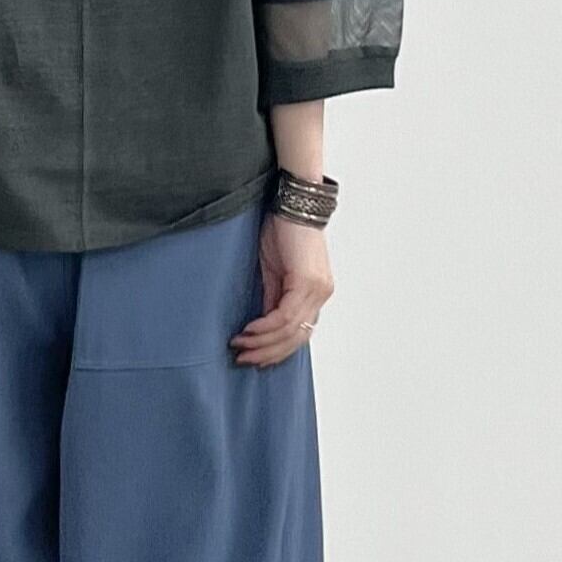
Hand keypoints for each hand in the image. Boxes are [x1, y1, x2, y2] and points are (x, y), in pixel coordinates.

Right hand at [230, 209, 333, 367]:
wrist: (292, 201)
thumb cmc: (282, 229)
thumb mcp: (274, 269)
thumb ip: (272, 296)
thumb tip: (262, 323)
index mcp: (316, 292)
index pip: (300, 333)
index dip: (277, 350)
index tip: (254, 358)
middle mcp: (321, 294)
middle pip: (297, 338)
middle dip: (268, 353)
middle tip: (243, 360)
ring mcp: (317, 290)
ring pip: (290, 330)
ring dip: (262, 343)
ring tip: (240, 347)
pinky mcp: (307, 282)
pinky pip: (285, 315)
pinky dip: (265, 327)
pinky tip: (248, 332)